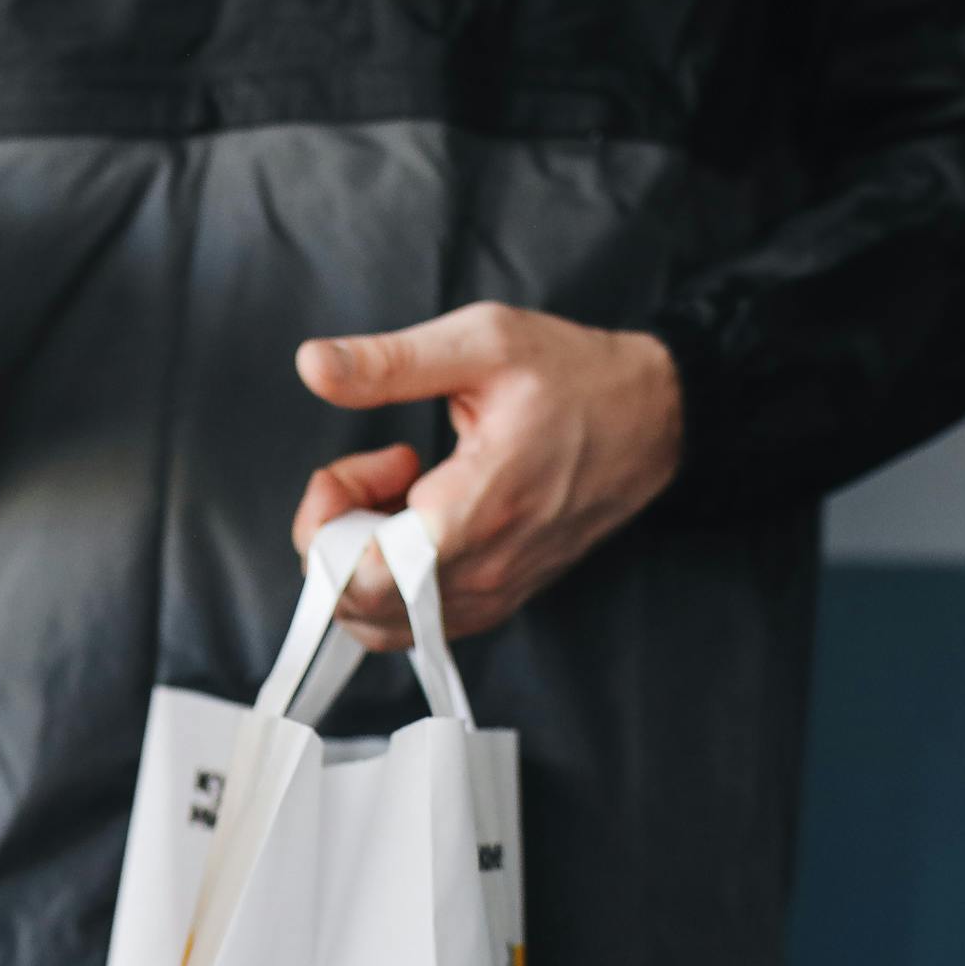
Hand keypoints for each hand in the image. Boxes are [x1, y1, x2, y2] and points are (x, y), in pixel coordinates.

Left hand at [290, 304, 683, 650]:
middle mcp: (484, 572)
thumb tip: (312, 364)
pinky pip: (415, 621)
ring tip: (396, 493)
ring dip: (363, 560)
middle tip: (372, 473)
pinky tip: (416, 517)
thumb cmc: (573, 379)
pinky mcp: (497, 600)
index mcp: (474, 513)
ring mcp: (492, 595)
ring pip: (381, 621)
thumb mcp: (481, 344)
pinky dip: (393, 578)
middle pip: (357, 605)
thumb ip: (390, 362)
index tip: (355, 466)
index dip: (326, 527)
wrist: (652, 421)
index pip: (361, 579)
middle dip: (335, 538)